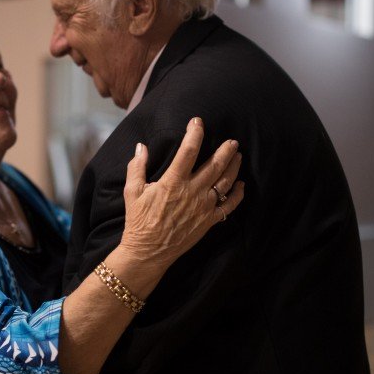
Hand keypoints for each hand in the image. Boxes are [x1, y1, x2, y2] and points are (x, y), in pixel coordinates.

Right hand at [121, 117, 243, 263]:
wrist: (148, 251)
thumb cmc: (138, 220)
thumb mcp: (132, 191)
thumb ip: (137, 167)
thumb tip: (141, 147)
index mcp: (173, 182)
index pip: (189, 150)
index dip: (195, 133)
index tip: (197, 122)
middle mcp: (192, 192)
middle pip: (215, 164)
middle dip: (226, 150)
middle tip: (232, 141)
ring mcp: (203, 207)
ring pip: (225, 182)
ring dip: (234, 167)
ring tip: (238, 156)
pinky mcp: (209, 221)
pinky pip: (229, 206)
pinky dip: (238, 194)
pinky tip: (241, 185)